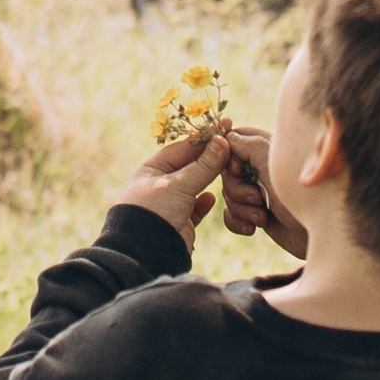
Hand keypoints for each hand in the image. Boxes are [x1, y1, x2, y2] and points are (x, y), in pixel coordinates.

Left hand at [113, 124, 232, 240]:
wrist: (145, 254)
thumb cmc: (155, 213)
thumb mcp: (179, 185)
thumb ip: (203, 166)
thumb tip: (222, 141)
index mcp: (152, 169)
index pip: (183, 147)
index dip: (205, 137)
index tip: (225, 125)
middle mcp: (160, 183)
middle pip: (191, 164)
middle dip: (212, 156)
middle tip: (234, 144)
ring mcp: (170, 203)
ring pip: (196, 185)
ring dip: (212, 178)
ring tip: (231, 167)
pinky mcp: (180, 222)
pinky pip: (196, 207)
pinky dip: (205, 202)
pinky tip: (214, 197)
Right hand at [218, 126, 307, 258]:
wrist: (321, 235)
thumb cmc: (303, 195)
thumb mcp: (272, 163)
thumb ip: (247, 144)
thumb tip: (226, 138)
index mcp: (268, 147)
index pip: (233, 140)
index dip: (228, 157)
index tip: (239, 169)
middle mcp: (262, 167)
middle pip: (226, 171)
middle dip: (237, 189)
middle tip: (259, 197)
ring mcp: (259, 190)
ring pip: (227, 194)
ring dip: (242, 208)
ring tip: (264, 216)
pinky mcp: (257, 212)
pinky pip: (230, 214)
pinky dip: (237, 221)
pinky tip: (254, 228)